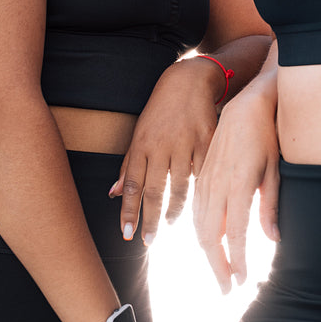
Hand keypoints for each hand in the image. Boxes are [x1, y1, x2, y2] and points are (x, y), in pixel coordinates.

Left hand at [112, 57, 224, 243]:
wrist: (190, 81)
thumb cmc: (160, 110)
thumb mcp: (139, 134)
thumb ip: (128, 165)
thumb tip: (113, 193)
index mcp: (142, 145)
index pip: (133, 185)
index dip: (129, 212)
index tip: (127, 234)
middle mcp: (162, 146)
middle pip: (154, 190)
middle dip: (150, 219)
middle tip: (147, 241)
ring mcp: (185, 144)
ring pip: (179, 185)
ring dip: (174, 210)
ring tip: (168, 224)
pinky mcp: (207, 141)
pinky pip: (202, 172)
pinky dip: (198, 189)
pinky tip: (196, 203)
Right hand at [193, 81, 279, 292]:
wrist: (245, 108)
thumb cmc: (266, 138)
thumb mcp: (275, 171)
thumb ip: (271, 206)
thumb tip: (273, 239)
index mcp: (238, 185)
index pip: (236, 233)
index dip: (238, 260)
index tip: (242, 280)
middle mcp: (217, 186)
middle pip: (211, 236)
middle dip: (218, 266)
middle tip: (228, 289)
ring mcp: (206, 181)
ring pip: (200, 227)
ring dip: (209, 254)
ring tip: (221, 273)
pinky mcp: (201, 178)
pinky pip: (196, 213)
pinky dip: (201, 234)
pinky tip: (209, 245)